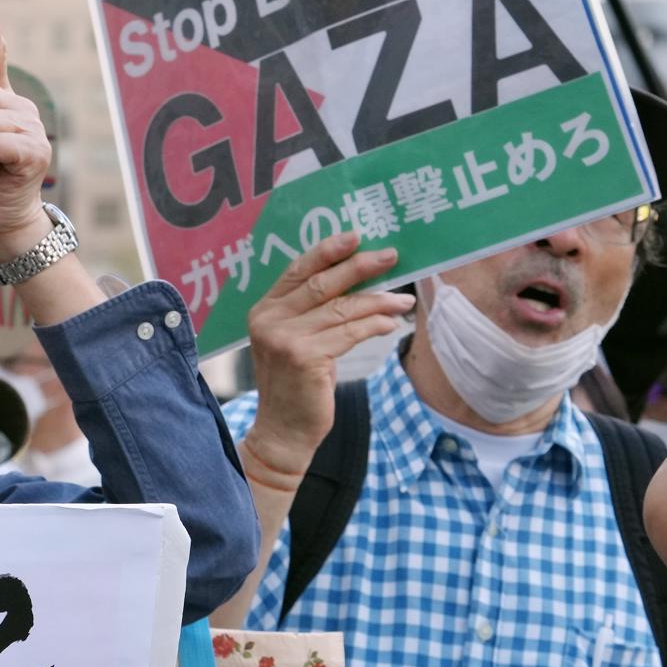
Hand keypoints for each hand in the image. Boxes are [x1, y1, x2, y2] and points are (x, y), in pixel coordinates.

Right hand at [237, 233, 412, 483]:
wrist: (284, 430)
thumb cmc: (295, 384)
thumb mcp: (295, 341)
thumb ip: (311, 313)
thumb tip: (358, 280)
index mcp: (263, 310)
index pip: (297, 271)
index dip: (326, 251)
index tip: (355, 236)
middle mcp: (270, 320)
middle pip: (322, 284)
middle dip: (360, 267)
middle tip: (391, 255)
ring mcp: (285, 339)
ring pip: (342, 309)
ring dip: (378, 301)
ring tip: (403, 300)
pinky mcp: (305, 357)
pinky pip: (350, 333)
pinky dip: (374, 325)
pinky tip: (390, 323)